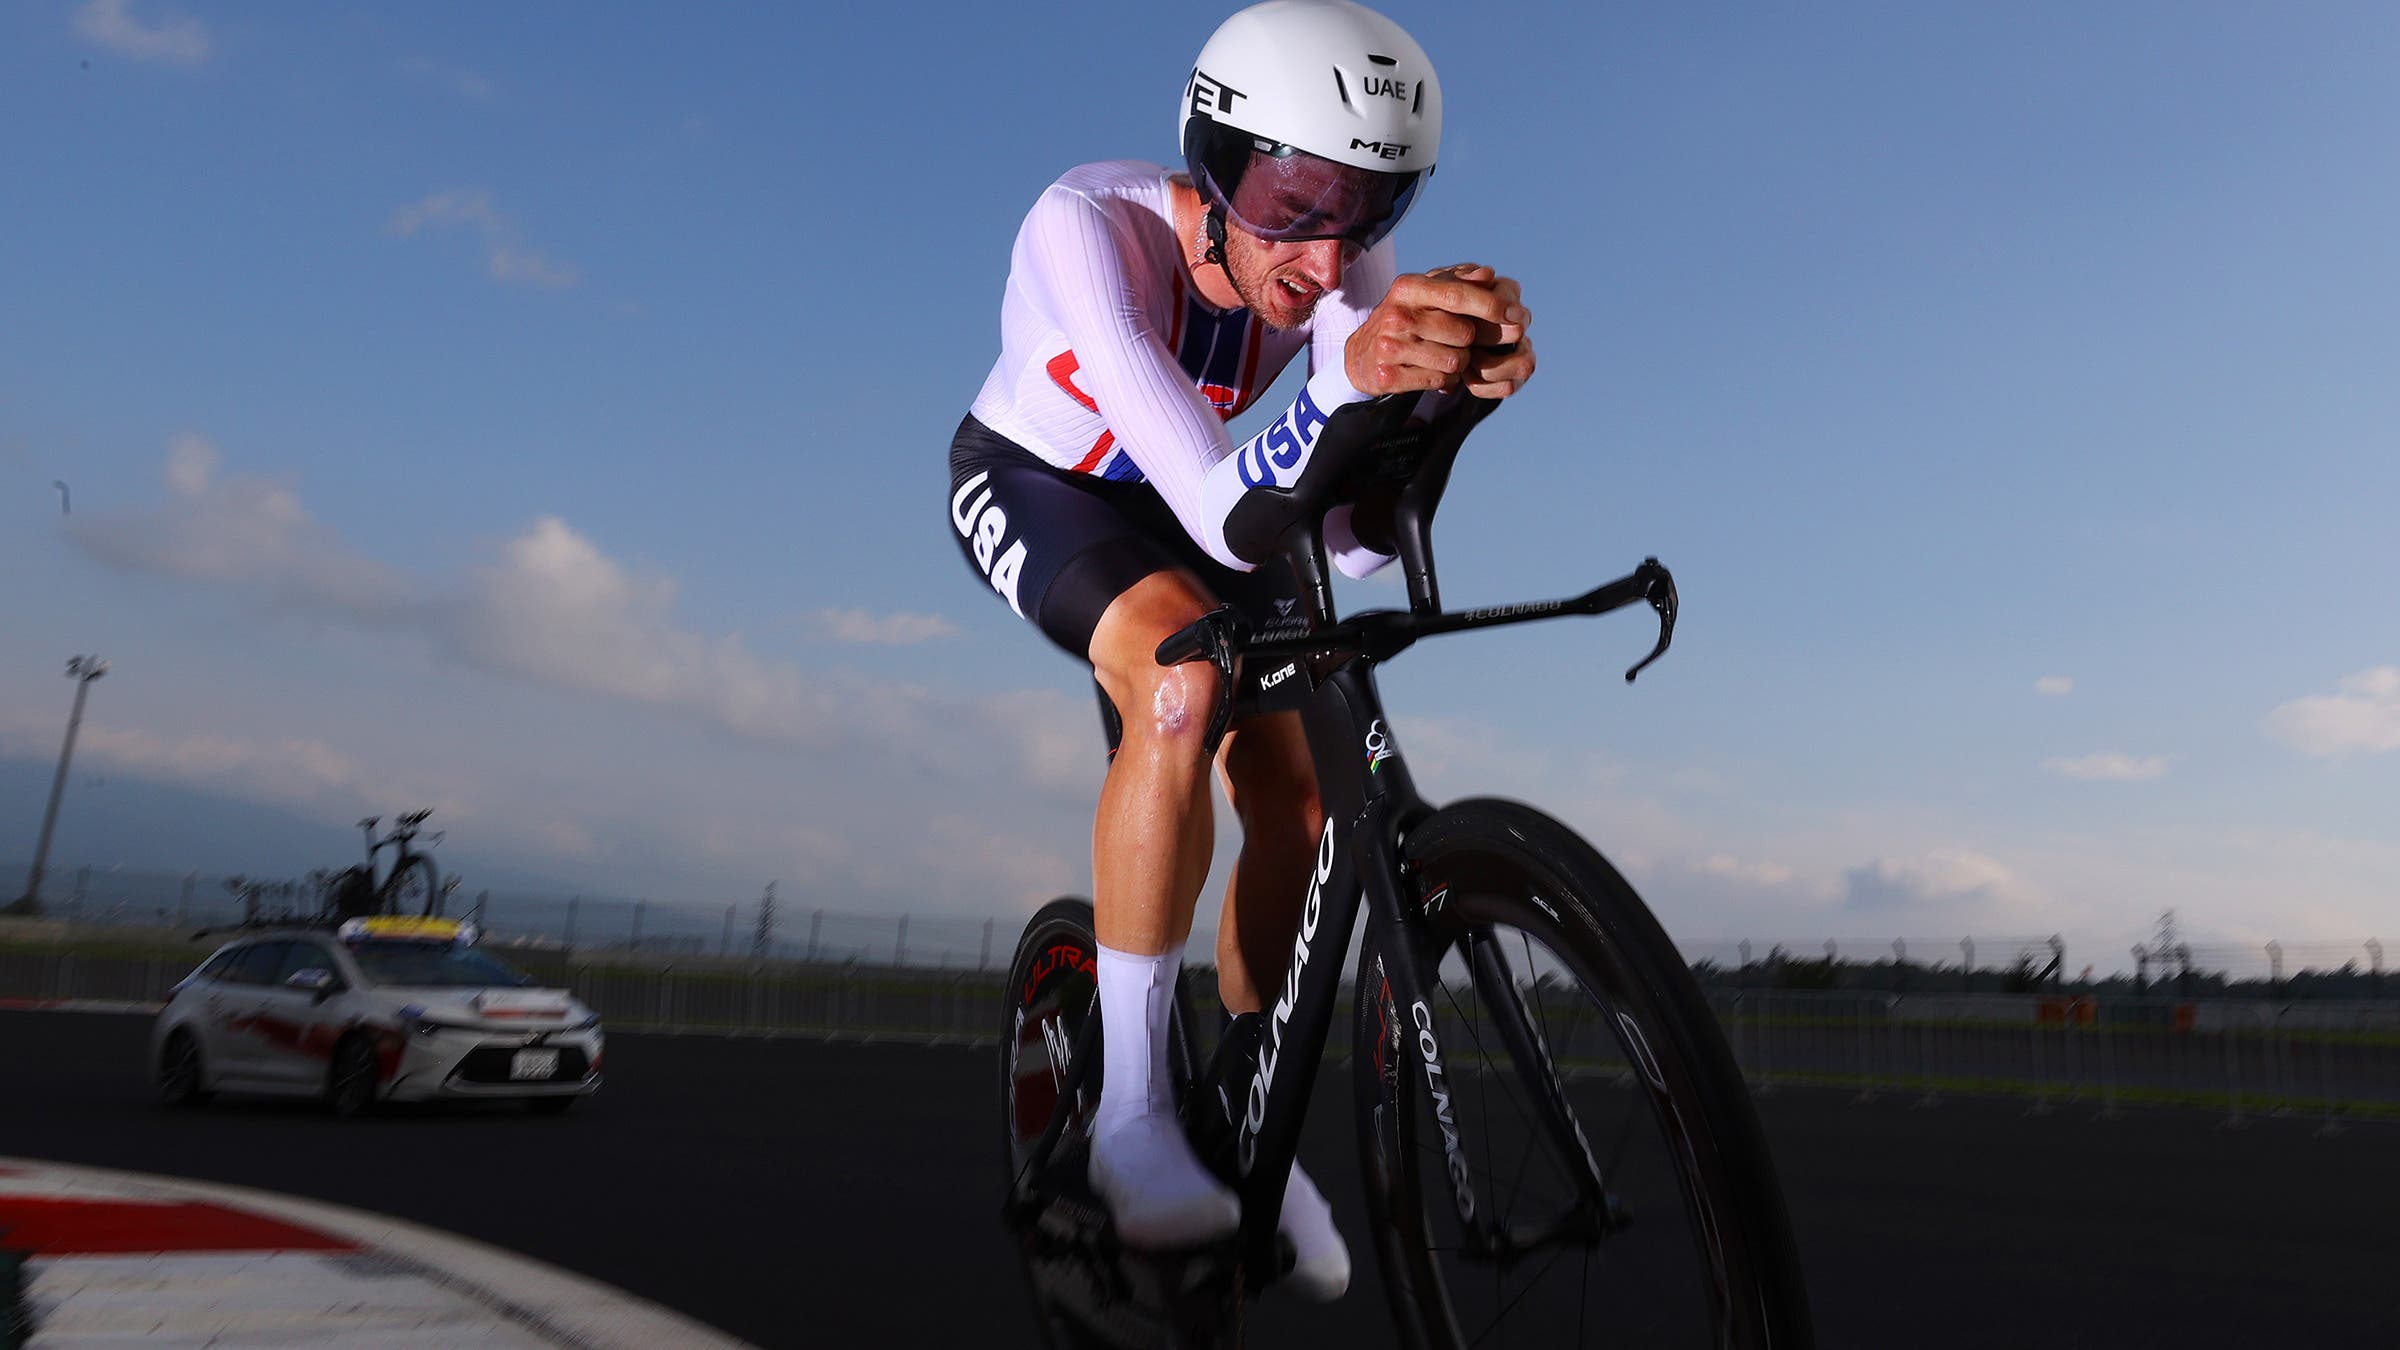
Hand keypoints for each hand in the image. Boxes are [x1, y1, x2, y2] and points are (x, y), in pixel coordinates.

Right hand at [1344, 263, 1535, 399]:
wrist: (1361, 355)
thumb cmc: (1405, 317)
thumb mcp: (1425, 292)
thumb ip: (1459, 281)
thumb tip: (1488, 275)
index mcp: (1407, 288)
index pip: (1457, 295)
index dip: (1491, 305)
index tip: (1517, 314)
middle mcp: (1396, 316)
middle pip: (1463, 334)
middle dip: (1469, 341)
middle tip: (1457, 340)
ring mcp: (1389, 347)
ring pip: (1454, 361)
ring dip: (1458, 362)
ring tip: (1442, 356)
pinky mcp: (1388, 376)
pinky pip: (1439, 381)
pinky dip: (1444, 380)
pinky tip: (1431, 371)